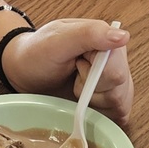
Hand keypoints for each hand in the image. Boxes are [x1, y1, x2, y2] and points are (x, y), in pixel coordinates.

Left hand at [2, 19, 132, 125]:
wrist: (25, 71)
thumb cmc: (37, 52)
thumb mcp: (57, 40)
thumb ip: (89, 34)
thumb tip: (123, 36)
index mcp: (108, 39)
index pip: (117, 72)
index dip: (93, 77)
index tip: (76, 66)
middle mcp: (116, 59)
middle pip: (119, 90)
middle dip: (91, 89)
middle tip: (73, 73)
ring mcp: (116, 80)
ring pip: (119, 104)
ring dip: (94, 101)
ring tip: (75, 84)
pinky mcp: (111, 97)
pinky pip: (118, 113)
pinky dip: (99, 112)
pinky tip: (84, 101)